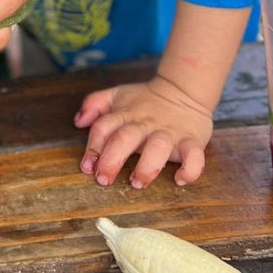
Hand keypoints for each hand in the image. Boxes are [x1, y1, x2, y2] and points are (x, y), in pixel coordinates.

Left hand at [74, 75, 213, 188]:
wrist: (182, 90)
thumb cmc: (145, 100)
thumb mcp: (117, 95)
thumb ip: (94, 104)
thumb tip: (78, 122)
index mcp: (125, 114)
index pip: (103, 127)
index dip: (93, 147)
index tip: (87, 167)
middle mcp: (144, 123)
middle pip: (124, 139)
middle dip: (111, 160)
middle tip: (104, 179)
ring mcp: (169, 132)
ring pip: (157, 148)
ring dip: (146, 167)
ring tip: (137, 182)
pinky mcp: (191, 140)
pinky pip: (194, 156)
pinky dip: (189, 169)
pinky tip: (180, 179)